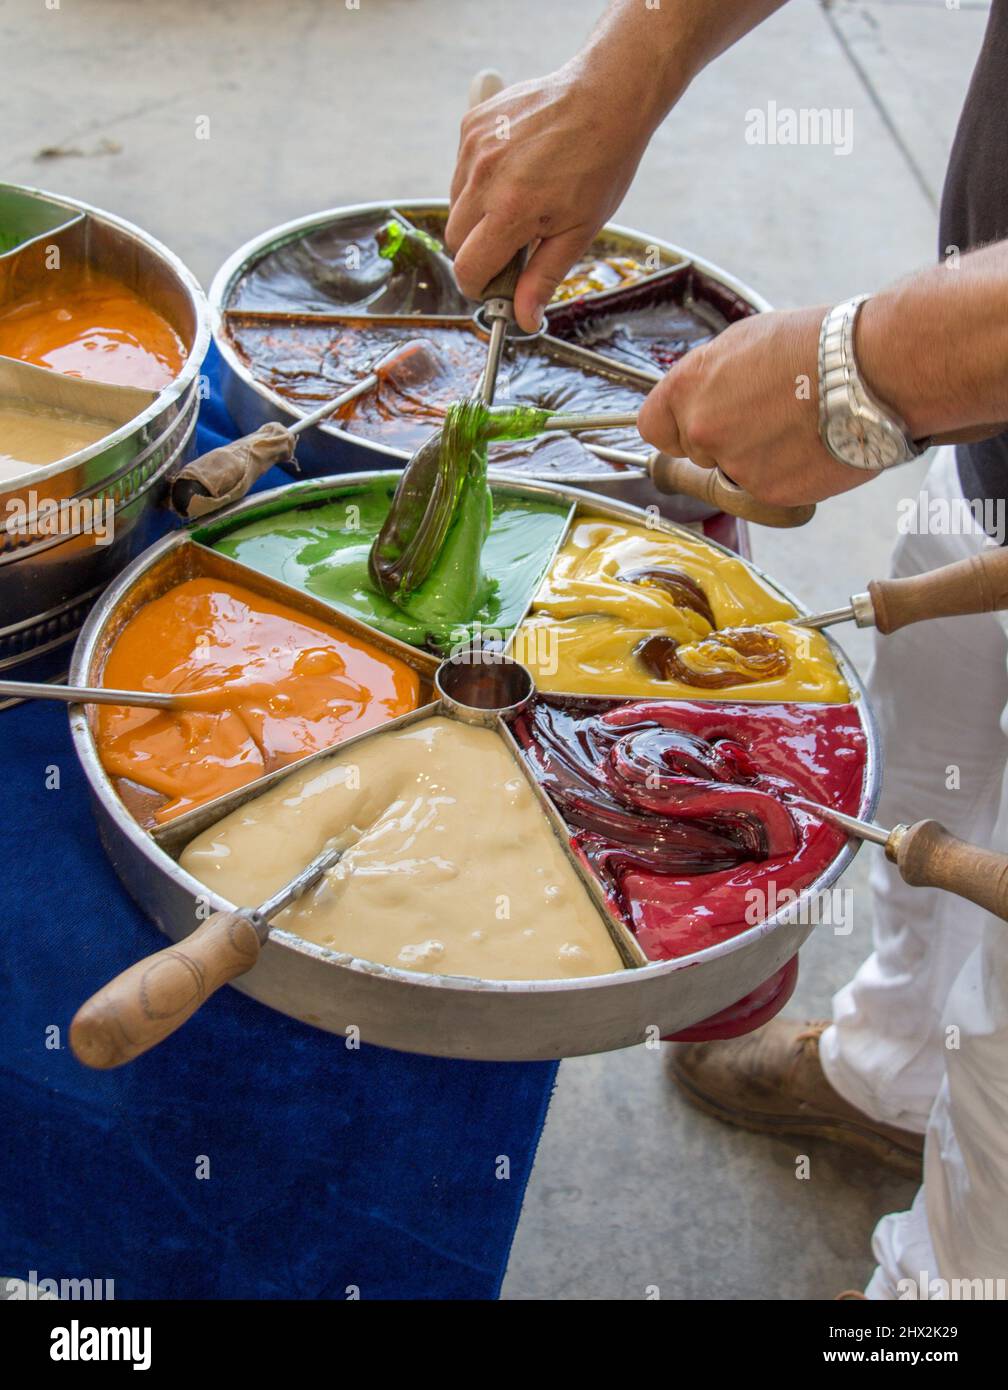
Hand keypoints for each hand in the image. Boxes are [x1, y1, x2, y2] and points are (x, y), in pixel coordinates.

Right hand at [446, 65, 649, 331]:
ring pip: (455, 205)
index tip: (496, 285)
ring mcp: (474, 147)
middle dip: (478, 250)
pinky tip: (513, 170)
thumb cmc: (601, 163)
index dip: (480, 285)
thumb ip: (543, 277)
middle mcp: (484, 177)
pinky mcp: (472, 123)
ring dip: (477, 214)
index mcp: (511, 210)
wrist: (607, 95)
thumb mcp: (579, 231)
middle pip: (456, 239)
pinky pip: (460, 169)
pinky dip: (478, 179)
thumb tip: (523, 320)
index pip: (468, 268)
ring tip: (519, 200)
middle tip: (514, 242)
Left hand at [637, 306, 873, 505]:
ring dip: (760, 458)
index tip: (694, 425)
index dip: (676, 427)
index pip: (653, 427)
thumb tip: (699, 398)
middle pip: (698, 452)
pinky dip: (788, 474)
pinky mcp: (767, 491)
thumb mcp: (744, 342)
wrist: (870, 370)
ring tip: (799, 425)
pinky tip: (813, 444)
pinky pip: (768, 488)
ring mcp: (733, 464)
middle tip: (769, 417)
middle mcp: (702, 429)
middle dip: (726, 440)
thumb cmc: (815, 345)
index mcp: (688, 387)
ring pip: (735, 472)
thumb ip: (710, 379)